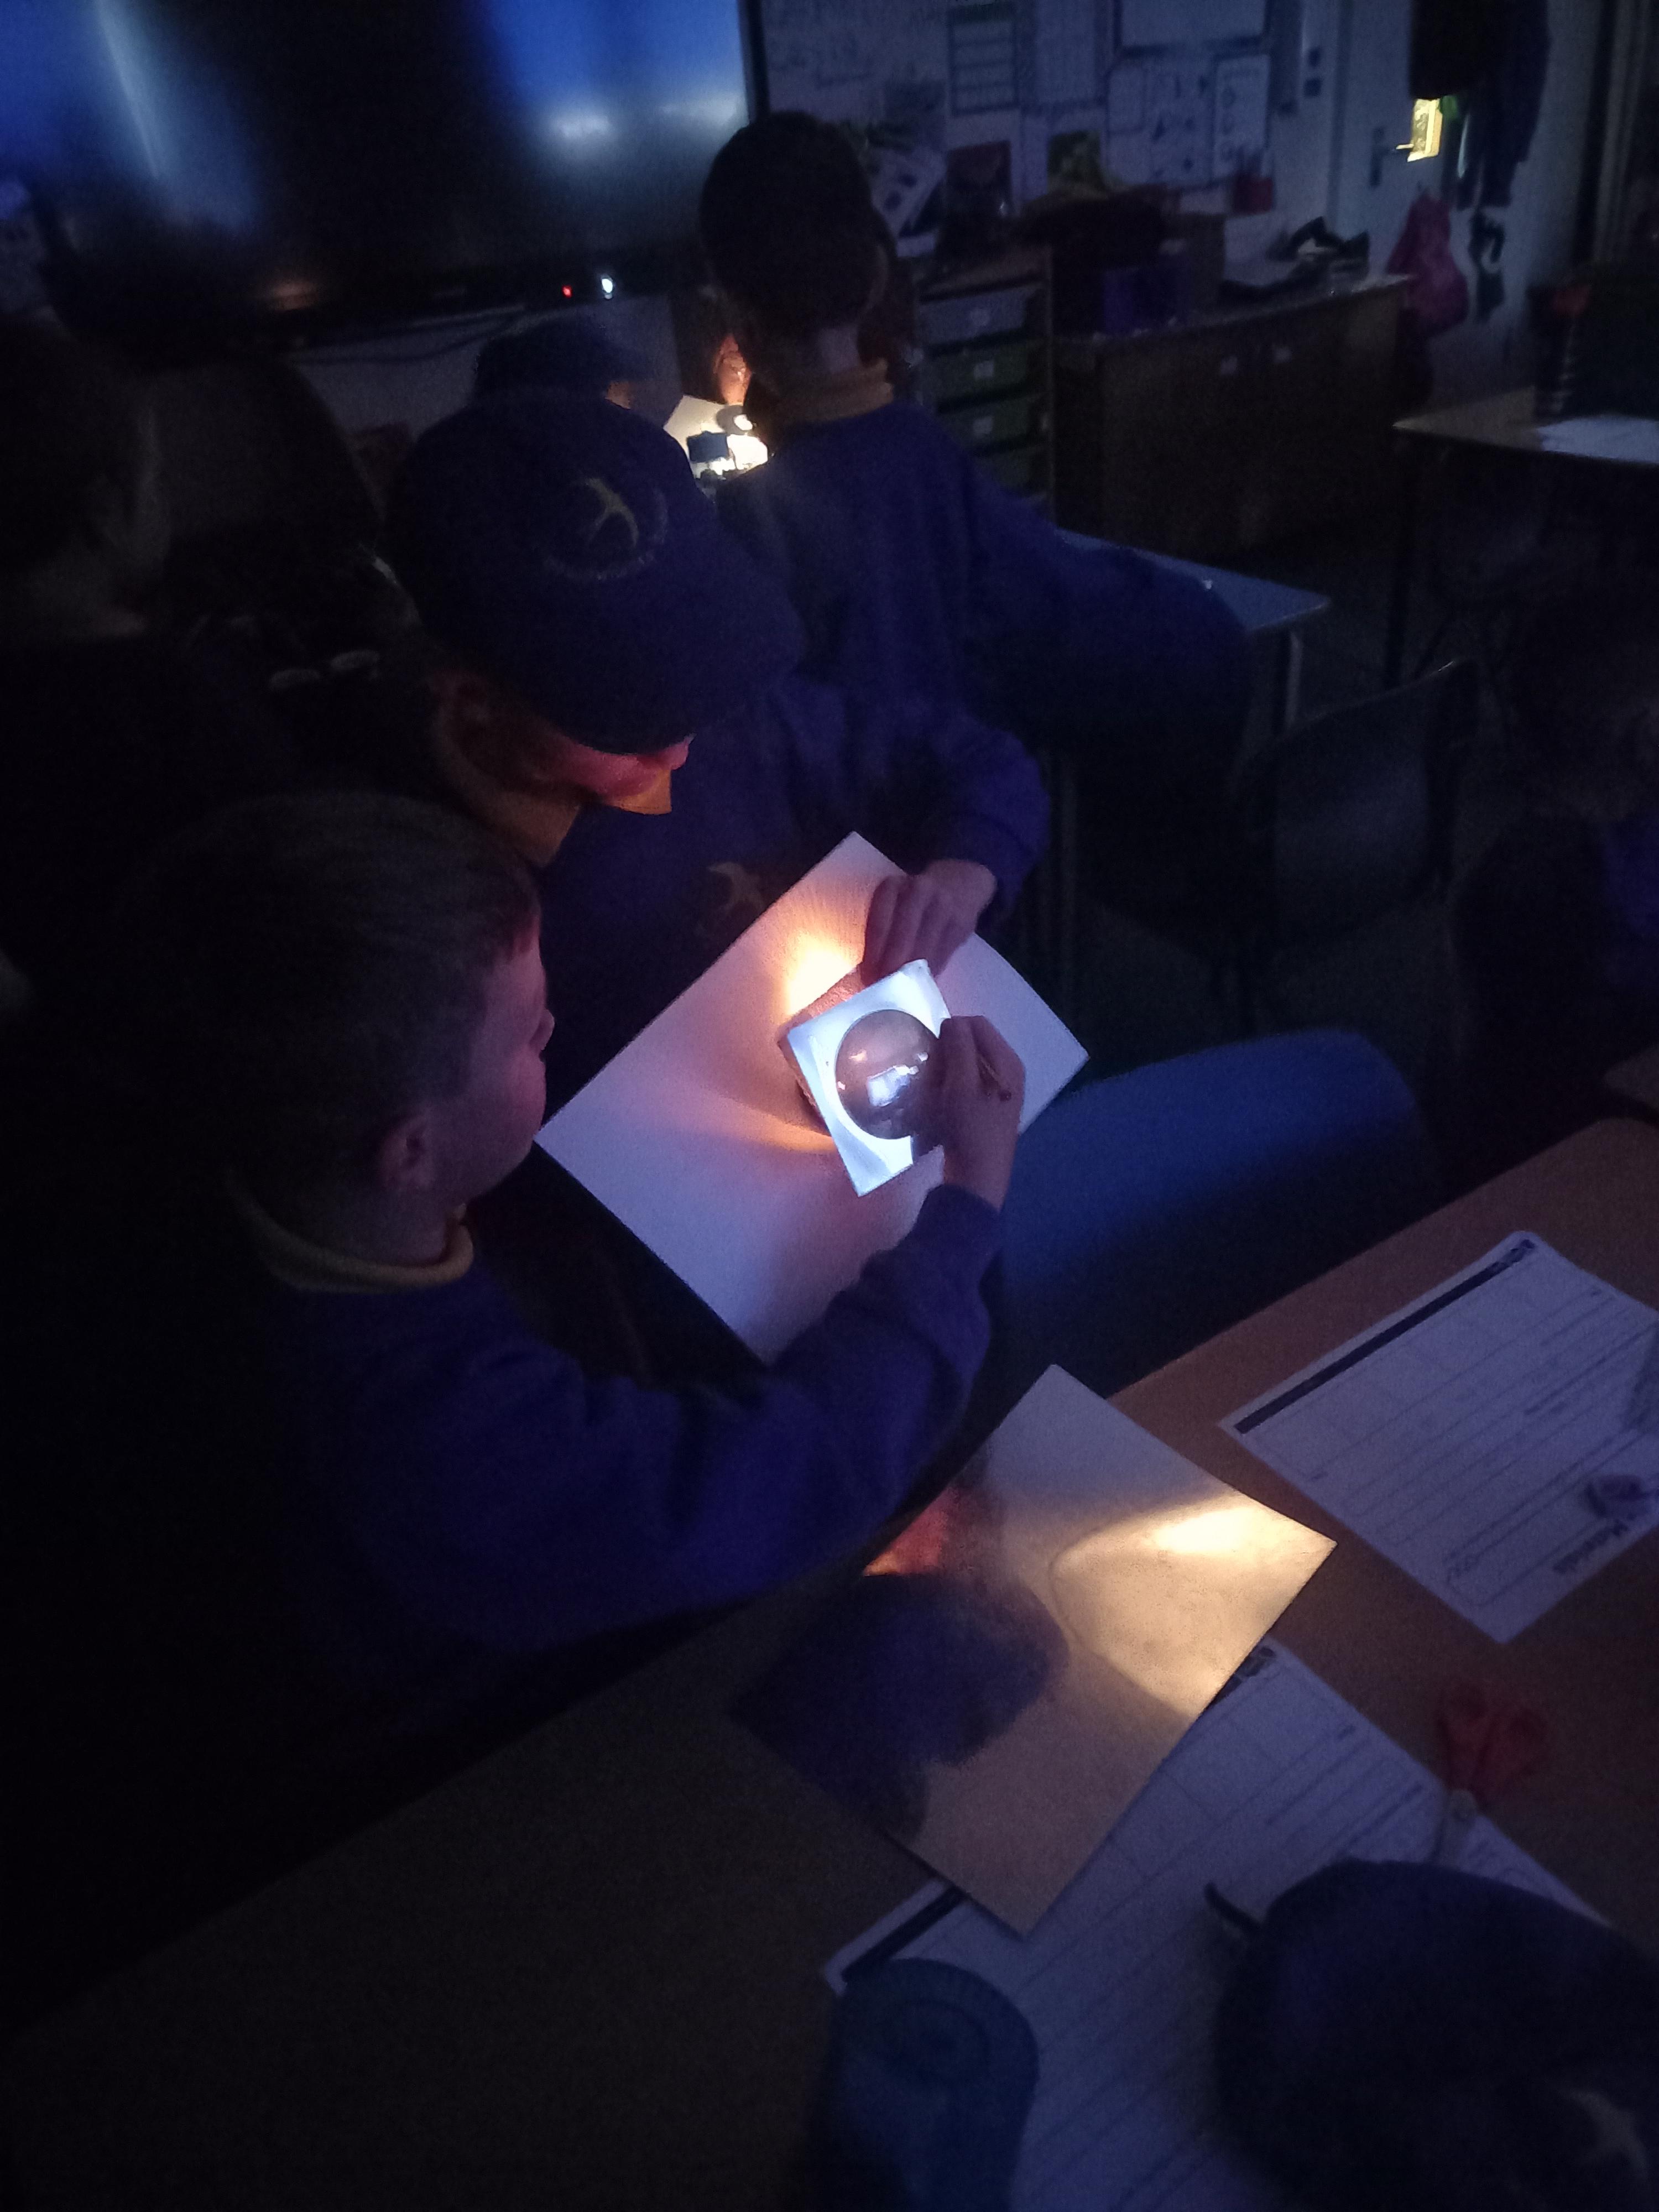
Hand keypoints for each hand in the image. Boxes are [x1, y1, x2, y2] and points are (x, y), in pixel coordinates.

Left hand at [861, 860, 995, 984]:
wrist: (959, 881)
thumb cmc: (916, 899)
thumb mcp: (895, 900)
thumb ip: (884, 926)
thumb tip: (870, 971)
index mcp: (893, 887)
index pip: (879, 923)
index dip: (872, 954)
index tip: (866, 978)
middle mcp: (918, 891)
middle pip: (902, 935)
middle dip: (891, 966)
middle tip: (882, 989)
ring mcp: (942, 906)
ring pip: (924, 946)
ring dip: (911, 973)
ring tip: (900, 992)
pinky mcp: (961, 923)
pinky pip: (943, 954)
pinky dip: (931, 971)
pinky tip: (923, 984)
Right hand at [932, 1015, 1024, 1211]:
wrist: (979, 1177)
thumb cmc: (969, 1128)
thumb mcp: (960, 1085)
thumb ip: (959, 1047)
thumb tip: (952, 1021)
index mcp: (1007, 1060)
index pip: (976, 1024)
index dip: (951, 1030)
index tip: (933, 1054)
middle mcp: (1010, 1069)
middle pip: (974, 1041)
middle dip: (950, 1049)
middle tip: (933, 1072)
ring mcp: (1003, 1087)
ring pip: (970, 1061)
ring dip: (950, 1067)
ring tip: (937, 1088)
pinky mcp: (992, 1103)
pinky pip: (970, 1079)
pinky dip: (955, 1082)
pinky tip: (944, 1100)